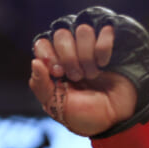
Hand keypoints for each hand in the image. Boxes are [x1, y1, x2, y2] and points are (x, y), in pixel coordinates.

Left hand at [29, 23, 136, 137]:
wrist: (114, 117)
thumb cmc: (84, 113)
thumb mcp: (56, 106)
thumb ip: (40, 86)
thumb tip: (35, 62)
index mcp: (53, 63)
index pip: (42, 43)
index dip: (48, 56)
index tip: (58, 73)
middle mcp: (70, 49)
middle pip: (61, 34)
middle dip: (69, 59)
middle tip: (77, 77)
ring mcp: (90, 43)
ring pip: (82, 30)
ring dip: (87, 57)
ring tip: (92, 74)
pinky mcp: (110, 41)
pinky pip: (105, 31)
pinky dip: (103, 50)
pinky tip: (104, 64)